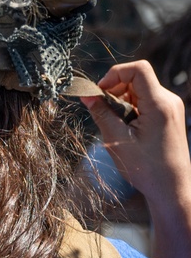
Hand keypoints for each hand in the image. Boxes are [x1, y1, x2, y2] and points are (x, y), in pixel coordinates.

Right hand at [82, 60, 190, 215]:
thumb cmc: (146, 168)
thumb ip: (102, 113)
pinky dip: (130, 109)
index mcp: (160, 104)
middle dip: (114, 90)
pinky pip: (145, 102)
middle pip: (136, 79)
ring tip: (115, 124)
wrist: (171, 188)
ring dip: (121, 101)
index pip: (138, 69)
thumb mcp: (117, 140)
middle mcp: (169, 101)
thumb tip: (86, 95)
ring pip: (139, 90)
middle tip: (101, 110)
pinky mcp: (167, 116)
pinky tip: (125, 128)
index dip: (114, 75)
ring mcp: (170, 108)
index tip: (99, 93)